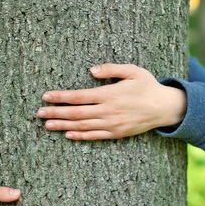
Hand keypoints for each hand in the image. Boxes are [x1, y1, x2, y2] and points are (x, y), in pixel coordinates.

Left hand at [37, 64, 186, 140]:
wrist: (165, 108)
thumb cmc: (148, 86)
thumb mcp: (132, 71)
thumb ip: (111, 69)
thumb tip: (91, 70)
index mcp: (110, 94)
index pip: (79, 96)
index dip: (60, 97)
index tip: (46, 96)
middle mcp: (108, 111)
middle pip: (76, 113)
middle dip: (56, 112)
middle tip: (39, 113)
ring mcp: (112, 124)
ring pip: (82, 126)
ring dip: (63, 125)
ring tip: (48, 125)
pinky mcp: (117, 133)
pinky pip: (95, 136)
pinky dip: (80, 136)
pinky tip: (68, 134)